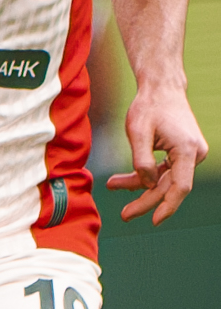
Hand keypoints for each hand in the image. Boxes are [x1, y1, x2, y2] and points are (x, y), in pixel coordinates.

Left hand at [109, 85, 207, 224]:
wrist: (162, 88)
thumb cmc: (149, 107)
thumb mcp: (137, 132)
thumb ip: (141, 161)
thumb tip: (147, 185)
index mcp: (187, 150)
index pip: (180, 186)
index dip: (168, 206)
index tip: (154, 220)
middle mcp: (195, 154)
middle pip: (169, 187)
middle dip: (146, 200)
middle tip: (124, 215)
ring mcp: (190, 154)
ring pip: (165, 180)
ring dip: (140, 186)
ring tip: (113, 186)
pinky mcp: (182, 153)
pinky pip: (164, 171)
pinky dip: (145, 175)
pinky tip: (123, 181)